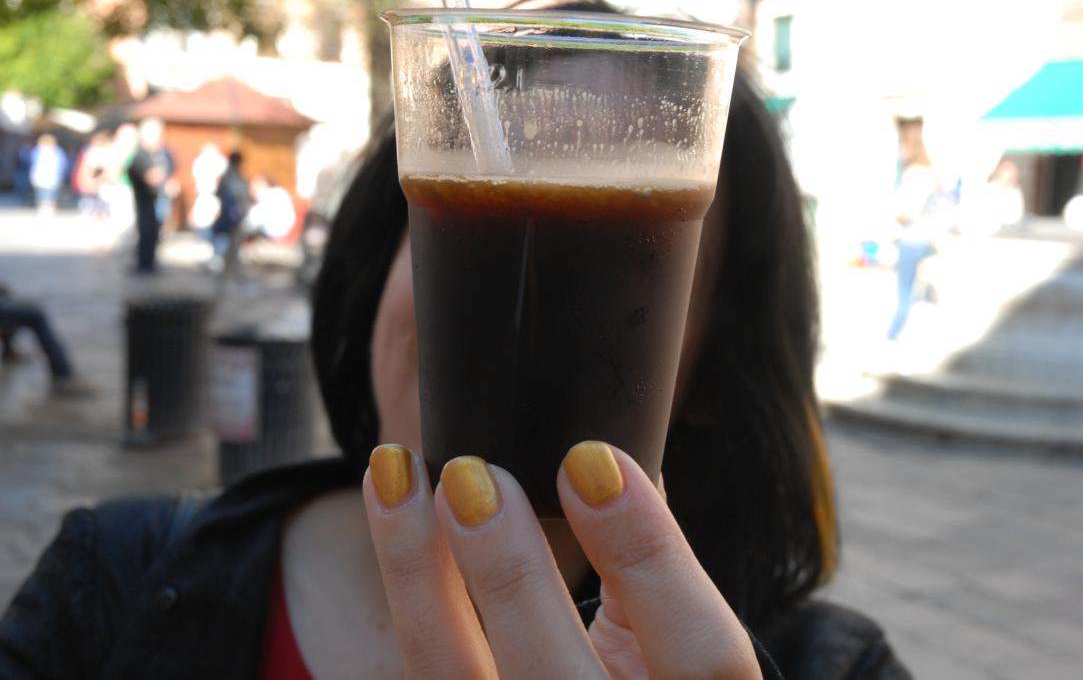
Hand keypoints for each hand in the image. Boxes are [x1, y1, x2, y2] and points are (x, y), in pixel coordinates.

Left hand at [362, 441, 760, 678]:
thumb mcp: (669, 643)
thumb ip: (650, 566)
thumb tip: (614, 457)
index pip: (701, 652)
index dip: (648, 553)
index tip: (590, 460)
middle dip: (510, 575)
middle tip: (474, 477)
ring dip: (418, 574)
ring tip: (399, 478)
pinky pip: (423, 669)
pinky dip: (402, 586)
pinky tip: (391, 508)